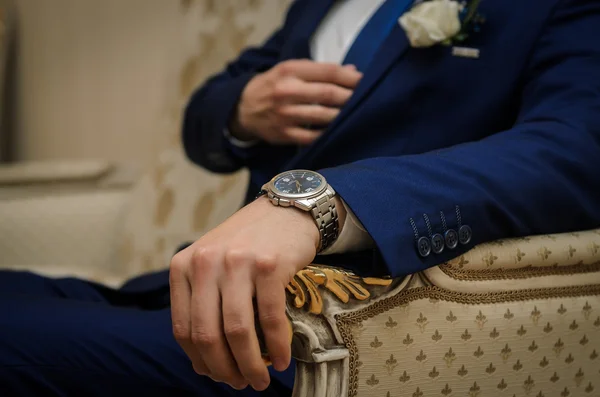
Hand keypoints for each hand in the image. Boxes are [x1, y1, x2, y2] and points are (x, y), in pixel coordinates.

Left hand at [169, 197, 346, 390]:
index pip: (183, 328)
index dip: (200, 361)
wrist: (285, 210)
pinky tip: (280, 360)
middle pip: (208, 334)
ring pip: (237, 331)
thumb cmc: (248, 243)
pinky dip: (276, 346)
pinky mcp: (269, 265)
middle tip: (241, 384)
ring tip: (260, 380)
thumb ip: (203, 301)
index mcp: (184, 266)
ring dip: (250, 365)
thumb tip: (203, 360)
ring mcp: (237, 262)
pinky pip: (270, 318)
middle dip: (224, 369)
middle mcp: (206, 263)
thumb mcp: (212, 263)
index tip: (217, 375)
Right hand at [229, 60, 362, 144]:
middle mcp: (287, 91)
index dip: (350, 77)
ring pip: (323, 116)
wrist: (243, 108)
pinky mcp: (284, 134)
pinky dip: (328, 133)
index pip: (328, 72)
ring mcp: (285, 115)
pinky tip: (337, 129)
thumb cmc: (273, 85)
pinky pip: (313, 136)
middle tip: (364, 98)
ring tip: (355, 113)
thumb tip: (353, 70)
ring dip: (342, 116)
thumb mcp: (290, 69)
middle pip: (328, 94)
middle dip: (350, 96)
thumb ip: (319, 70)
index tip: (364, 80)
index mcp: (290, 71)